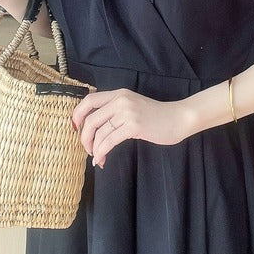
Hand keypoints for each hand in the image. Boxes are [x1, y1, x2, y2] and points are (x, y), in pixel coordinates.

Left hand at [71, 88, 188, 168]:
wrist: (178, 118)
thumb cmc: (156, 116)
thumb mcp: (133, 106)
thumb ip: (116, 110)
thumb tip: (94, 127)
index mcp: (119, 94)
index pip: (89, 100)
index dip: (78, 114)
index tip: (75, 128)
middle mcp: (121, 100)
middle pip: (91, 119)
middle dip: (84, 137)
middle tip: (87, 149)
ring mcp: (127, 112)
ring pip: (99, 132)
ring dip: (94, 148)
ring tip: (97, 158)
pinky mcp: (133, 125)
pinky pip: (109, 140)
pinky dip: (102, 152)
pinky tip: (102, 160)